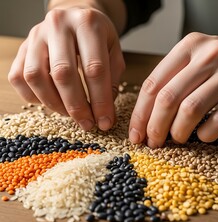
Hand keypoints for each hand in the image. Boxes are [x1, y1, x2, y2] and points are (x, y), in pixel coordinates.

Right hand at [8, 7, 124, 130]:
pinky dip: (34, 97)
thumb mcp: (114, 52)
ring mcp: (35, 36)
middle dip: (77, 107)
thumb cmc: (97, 37)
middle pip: (63, 74)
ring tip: (70, 114)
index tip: (105, 122)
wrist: (74, 16)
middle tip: (87, 124)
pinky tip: (51, 102)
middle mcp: (58, 25)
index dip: (101, 101)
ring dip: (54, 104)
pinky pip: (19, 78)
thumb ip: (112, 79)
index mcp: (87, 24)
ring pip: (36, 77)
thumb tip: (104, 112)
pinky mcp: (22, 48)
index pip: (94, 69)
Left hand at [129, 32, 217, 147]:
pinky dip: (205, 134)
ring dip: (178, 132)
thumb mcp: (193, 61)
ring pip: (190, 110)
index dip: (140, 114)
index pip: (152, 85)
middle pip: (168, 99)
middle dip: (155, 127)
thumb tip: (144, 117)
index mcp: (189, 46)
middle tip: (152, 143)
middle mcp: (209, 55)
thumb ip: (170, 80)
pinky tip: (202, 135)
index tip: (135, 134)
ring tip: (177, 138)